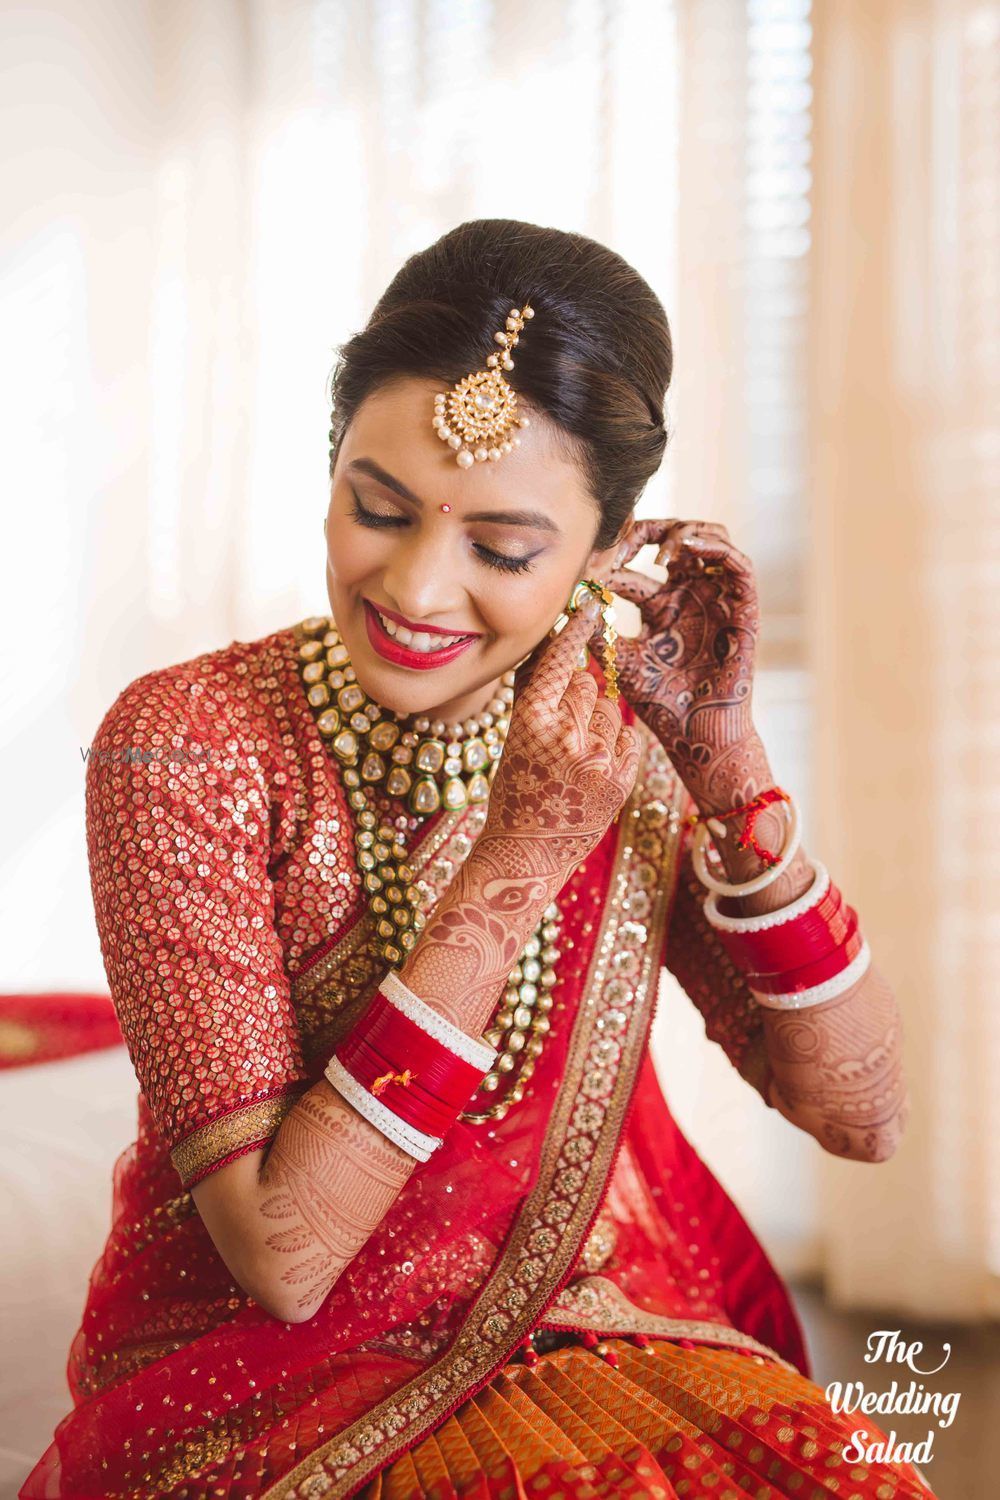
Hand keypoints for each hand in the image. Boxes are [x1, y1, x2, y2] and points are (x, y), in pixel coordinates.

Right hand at [478, 597, 640, 894]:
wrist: (528, 851)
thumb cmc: (516, 791)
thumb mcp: (514, 738)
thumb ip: (536, 694)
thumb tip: (556, 648)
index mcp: (530, 720)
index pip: (560, 662)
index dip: (574, 632)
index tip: (590, 607)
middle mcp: (565, 735)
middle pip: (588, 684)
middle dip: (579, 695)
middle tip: (563, 727)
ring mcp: (596, 759)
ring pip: (612, 709)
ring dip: (599, 722)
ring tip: (576, 754)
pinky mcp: (621, 780)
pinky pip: (629, 737)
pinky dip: (616, 745)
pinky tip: (595, 766)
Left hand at [600, 518, 760, 789]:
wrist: (695, 733)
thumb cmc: (660, 703)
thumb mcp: (619, 660)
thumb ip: (595, 631)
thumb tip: (567, 599)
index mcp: (661, 605)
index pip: (636, 563)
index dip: (614, 553)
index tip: (593, 560)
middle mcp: (691, 595)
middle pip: (676, 538)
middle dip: (650, 529)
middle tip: (626, 536)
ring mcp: (719, 599)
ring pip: (711, 540)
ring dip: (685, 532)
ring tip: (659, 548)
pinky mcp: (744, 609)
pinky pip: (738, 564)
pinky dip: (714, 547)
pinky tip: (686, 548)